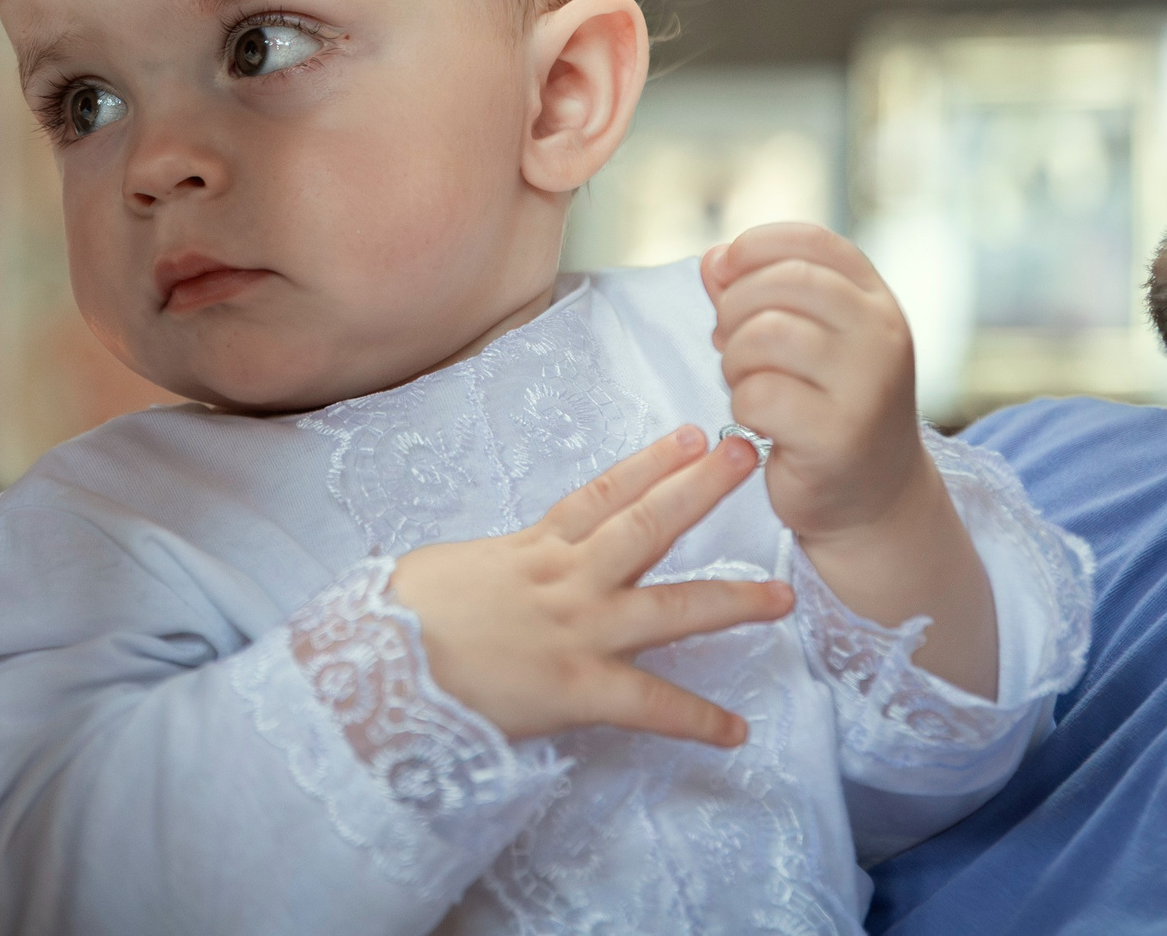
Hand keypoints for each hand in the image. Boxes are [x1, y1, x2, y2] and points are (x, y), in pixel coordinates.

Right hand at [384, 428, 793, 744]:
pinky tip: (737, 729)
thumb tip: (509, 567)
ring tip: (782, 594)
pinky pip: (649, 704)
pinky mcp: (579, 689)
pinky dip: (696, 718)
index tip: (693, 437)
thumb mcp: (449, 567)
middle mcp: (567, 580)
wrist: (384, 663)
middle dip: (701, 491)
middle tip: (749, 459)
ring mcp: (579, 632)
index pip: (602, 494)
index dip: (651, 464)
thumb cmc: (402, 618)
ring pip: (669, 608)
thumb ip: (495, 563)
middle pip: (647, 526)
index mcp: (533, 548)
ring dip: (731, 600)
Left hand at [704, 224, 996, 695]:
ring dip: (735, 359)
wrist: (870, 499)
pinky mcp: (839, 435)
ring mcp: (867, 385)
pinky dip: (742, 405)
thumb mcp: (801, 339)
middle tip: (730, 343)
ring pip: (767, 334)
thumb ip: (756, 294)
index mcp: (875, 300)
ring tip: (746, 382)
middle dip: (736, 308)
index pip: (810, 240)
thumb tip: (713, 261)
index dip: (753, 247)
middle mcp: (882, 335)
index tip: (723, 271)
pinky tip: (759, 422)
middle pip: (783, 281)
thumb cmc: (825, 408)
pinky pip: (759, 394)